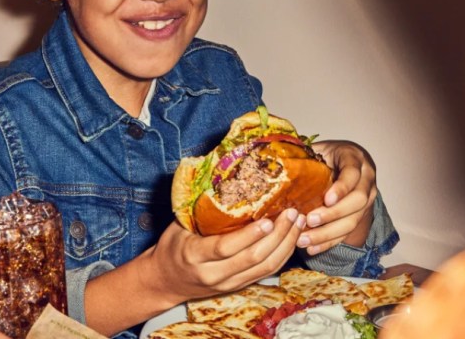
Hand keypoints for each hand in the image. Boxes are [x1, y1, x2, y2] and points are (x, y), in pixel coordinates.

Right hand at [146, 209, 305, 303]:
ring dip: (286, 245)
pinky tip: (292, 238)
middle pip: (253, 258)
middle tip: (292, 213)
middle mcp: (213, 274)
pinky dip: (282, 255)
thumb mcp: (179, 226)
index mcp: (195, 255)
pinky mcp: (239, 286)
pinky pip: (266, 272)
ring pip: (265, 268)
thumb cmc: (172, 246)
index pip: (226, 248)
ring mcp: (228, 283)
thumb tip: (223, 177)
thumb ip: (200, 209)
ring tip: (298, 223)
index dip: (249, 235)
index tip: (267, 218)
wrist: (166, 281)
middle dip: (277, 236)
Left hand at [296, 140, 376, 254]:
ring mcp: (366, 199)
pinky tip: (312, 248)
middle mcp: (366, 180)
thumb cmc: (325, 155)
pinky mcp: (359, 216)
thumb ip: (304, 153)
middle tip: (310, 220)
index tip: (327, 199)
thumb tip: (278, 159)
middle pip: (358, 201)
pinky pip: (347, 233)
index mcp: (354, 158)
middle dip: (334, 214)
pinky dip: (329, 242)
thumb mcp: (317, 148)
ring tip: (305, 240)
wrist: (342, 163)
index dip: (342, 187)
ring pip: (353, 220)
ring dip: (328, 233)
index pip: (353, 173)